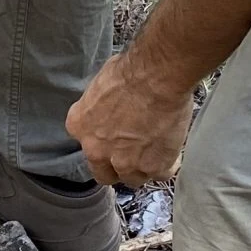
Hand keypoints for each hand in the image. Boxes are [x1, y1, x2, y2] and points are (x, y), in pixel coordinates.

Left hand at [66, 54, 195, 187]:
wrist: (157, 78)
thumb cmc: (131, 71)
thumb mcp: (101, 84)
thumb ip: (100, 105)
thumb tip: (110, 104)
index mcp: (79, 126)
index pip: (87, 146)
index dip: (104, 143)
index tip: (114, 138)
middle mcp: (97, 150)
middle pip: (106, 173)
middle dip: (118, 166)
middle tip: (133, 153)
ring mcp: (125, 163)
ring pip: (133, 179)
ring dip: (143, 168)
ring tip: (155, 152)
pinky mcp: (152, 167)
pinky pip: (159, 175)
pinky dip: (166, 165)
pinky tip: (171, 152)